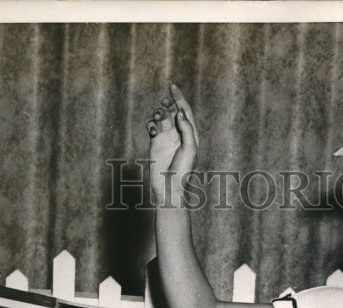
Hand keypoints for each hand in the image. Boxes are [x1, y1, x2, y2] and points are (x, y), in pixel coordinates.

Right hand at [146, 82, 198, 201]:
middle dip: (167, 104)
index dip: (179, 97)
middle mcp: (179, 134)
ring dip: (158, 113)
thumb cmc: (183, 170)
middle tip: (165, 105)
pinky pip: (152, 127)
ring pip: (161, 117)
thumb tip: (179, 112)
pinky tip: (153, 131)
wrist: (169, 186)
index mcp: (190, 133)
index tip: (172, 86)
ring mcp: (166, 137)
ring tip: (158, 118)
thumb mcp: (190, 149)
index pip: (185, 111)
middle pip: (172, 111)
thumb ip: (186, 129)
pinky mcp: (155, 142)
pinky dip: (151, 124)